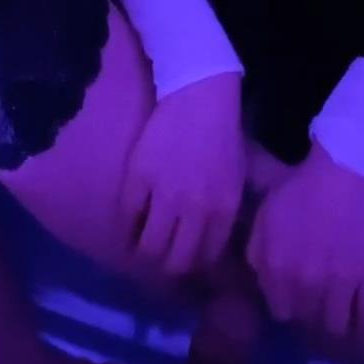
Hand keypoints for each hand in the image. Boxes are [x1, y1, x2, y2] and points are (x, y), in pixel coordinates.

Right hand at [119, 74, 245, 274]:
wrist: (199, 96)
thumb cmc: (222, 135)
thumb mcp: (236, 178)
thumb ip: (223, 211)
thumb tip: (209, 240)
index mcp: (223, 210)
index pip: (205, 257)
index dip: (193, 264)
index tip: (183, 261)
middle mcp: (195, 210)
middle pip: (175, 261)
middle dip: (167, 267)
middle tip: (160, 261)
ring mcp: (165, 195)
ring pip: (149, 246)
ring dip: (144, 252)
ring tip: (140, 248)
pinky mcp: (139, 179)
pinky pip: (128, 216)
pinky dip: (127, 226)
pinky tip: (128, 225)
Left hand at [247, 142, 363, 335]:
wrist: (346, 170)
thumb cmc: (301, 189)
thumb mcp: (265, 216)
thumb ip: (256, 253)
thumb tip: (262, 282)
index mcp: (277, 269)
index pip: (280, 311)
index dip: (288, 305)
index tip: (295, 299)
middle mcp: (306, 283)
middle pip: (307, 320)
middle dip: (310, 314)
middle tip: (317, 303)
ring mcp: (342, 285)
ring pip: (336, 326)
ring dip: (335, 322)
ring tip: (339, 313)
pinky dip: (363, 322)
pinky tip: (360, 317)